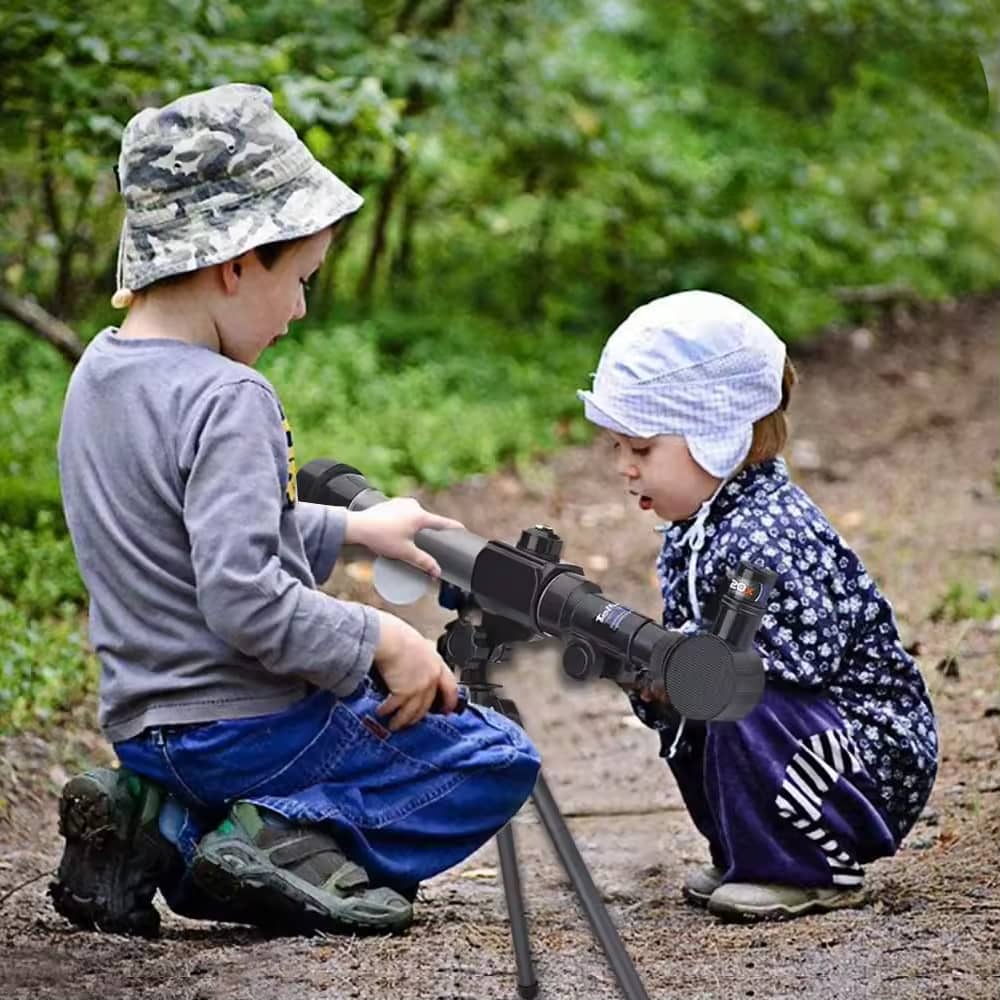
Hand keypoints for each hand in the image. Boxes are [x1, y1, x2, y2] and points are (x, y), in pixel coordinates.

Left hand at [345, 499, 464, 578]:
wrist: (358, 526)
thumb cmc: (381, 537)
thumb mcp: (405, 553)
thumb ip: (424, 562)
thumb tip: (437, 572)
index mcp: (420, 516)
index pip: (443, 522)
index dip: (454, 528)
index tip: (463, 530)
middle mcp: (413, 505)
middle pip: (428, 520)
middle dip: (428, 532)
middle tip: (425, 544)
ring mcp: (401, 502)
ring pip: (415, 516)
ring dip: (414, 526)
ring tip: (406, 539)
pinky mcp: (391, 503)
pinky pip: (404, 513)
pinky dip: (404, 521)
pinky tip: (397, 531)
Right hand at [372, 611, 459, 730]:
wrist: (388, 637)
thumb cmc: (396, 633)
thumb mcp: (415, 642)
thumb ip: (417, 656)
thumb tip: (410, 662)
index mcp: (436, 662)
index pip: (450, 686)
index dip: (450, 701)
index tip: (447, 709)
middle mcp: (431, 677)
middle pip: (428, 703)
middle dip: (419, 716)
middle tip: (413, 721)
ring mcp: (419, 687)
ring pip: (413, 711)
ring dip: (402, 720)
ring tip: (395, 724)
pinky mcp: (404, 693)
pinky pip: (396, 708)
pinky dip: (388, 711)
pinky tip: (382, 711)